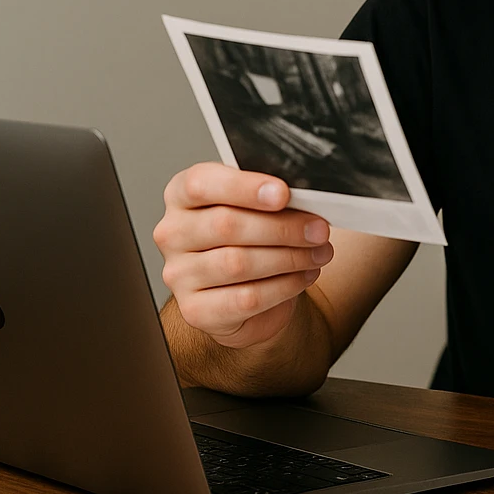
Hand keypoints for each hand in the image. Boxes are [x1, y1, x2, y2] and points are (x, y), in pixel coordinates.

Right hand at [153, 162, 332, 348]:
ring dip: (290, 257)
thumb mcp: (259, 208)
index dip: (244, 187)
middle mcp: (173, 233)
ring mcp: (179, 274)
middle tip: (319, 229)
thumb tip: (306, 196)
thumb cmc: (253, 238)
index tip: (283, 193)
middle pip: (225, 225)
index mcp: (181, 195)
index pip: (200, 184)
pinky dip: (284, 286)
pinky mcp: (195, 310)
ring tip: (320, 253)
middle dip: (282, 227)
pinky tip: (305, 275)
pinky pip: (246, 298)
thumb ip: (271, 197)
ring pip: (237, 263)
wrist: (249, 292)